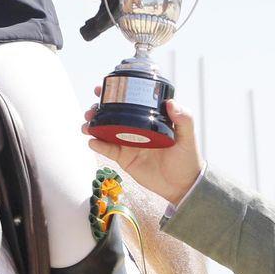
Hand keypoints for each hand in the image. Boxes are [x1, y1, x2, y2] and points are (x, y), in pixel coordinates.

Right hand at [82, 96, 203, 206]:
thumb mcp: (187, 137)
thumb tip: (171, 103)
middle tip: (91, 108)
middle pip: (112, 115)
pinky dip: (97, 145)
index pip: (130, 103)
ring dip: (93, 125)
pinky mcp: (124, 158)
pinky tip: (92, 141)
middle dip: (97, 109)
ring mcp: (128, 143)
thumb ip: (184, 119)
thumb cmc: (187, 158)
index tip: (102, 88)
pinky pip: (107, 150)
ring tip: (87, 125)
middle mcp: (136, 128)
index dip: (115, 94)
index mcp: (148, 119)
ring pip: (105, 130)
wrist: (181, 185)